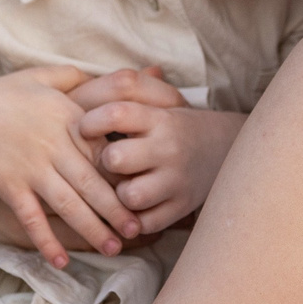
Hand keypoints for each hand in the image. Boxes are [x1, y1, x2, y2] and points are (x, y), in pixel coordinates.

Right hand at [0, 67, 140, 266]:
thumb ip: (76, 76)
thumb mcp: (42, 76)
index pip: (105, 151)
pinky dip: (46, 241)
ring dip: (93, 229)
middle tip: (139, 230)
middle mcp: (54, 145)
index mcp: (67, 118)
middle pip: (93, 183)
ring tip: (113, 249)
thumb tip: (107, 77)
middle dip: (118, 209)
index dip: (125, 173)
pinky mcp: (10, 186)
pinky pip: (32, 218)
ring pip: (70, 204)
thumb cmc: (1, 95)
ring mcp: (32, 168)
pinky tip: (61, 261)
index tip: (143, 190)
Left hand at [76, 91, 247, 233]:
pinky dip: (135, 219)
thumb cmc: (172, 125)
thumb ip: (118, 92)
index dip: (91, 121)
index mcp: (159, 117)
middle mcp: (169, 147)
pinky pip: (145, 223)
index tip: (84, 128)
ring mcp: (177, 180)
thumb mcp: (155, 101)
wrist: (226, 148)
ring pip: (130, 196)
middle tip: (105, 163)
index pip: (116, 113)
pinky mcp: (181, 207)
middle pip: (116, 158)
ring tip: (121, 187)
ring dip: (119, 195)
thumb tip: (76, 79)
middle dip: (105, 162)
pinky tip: (133, 208)